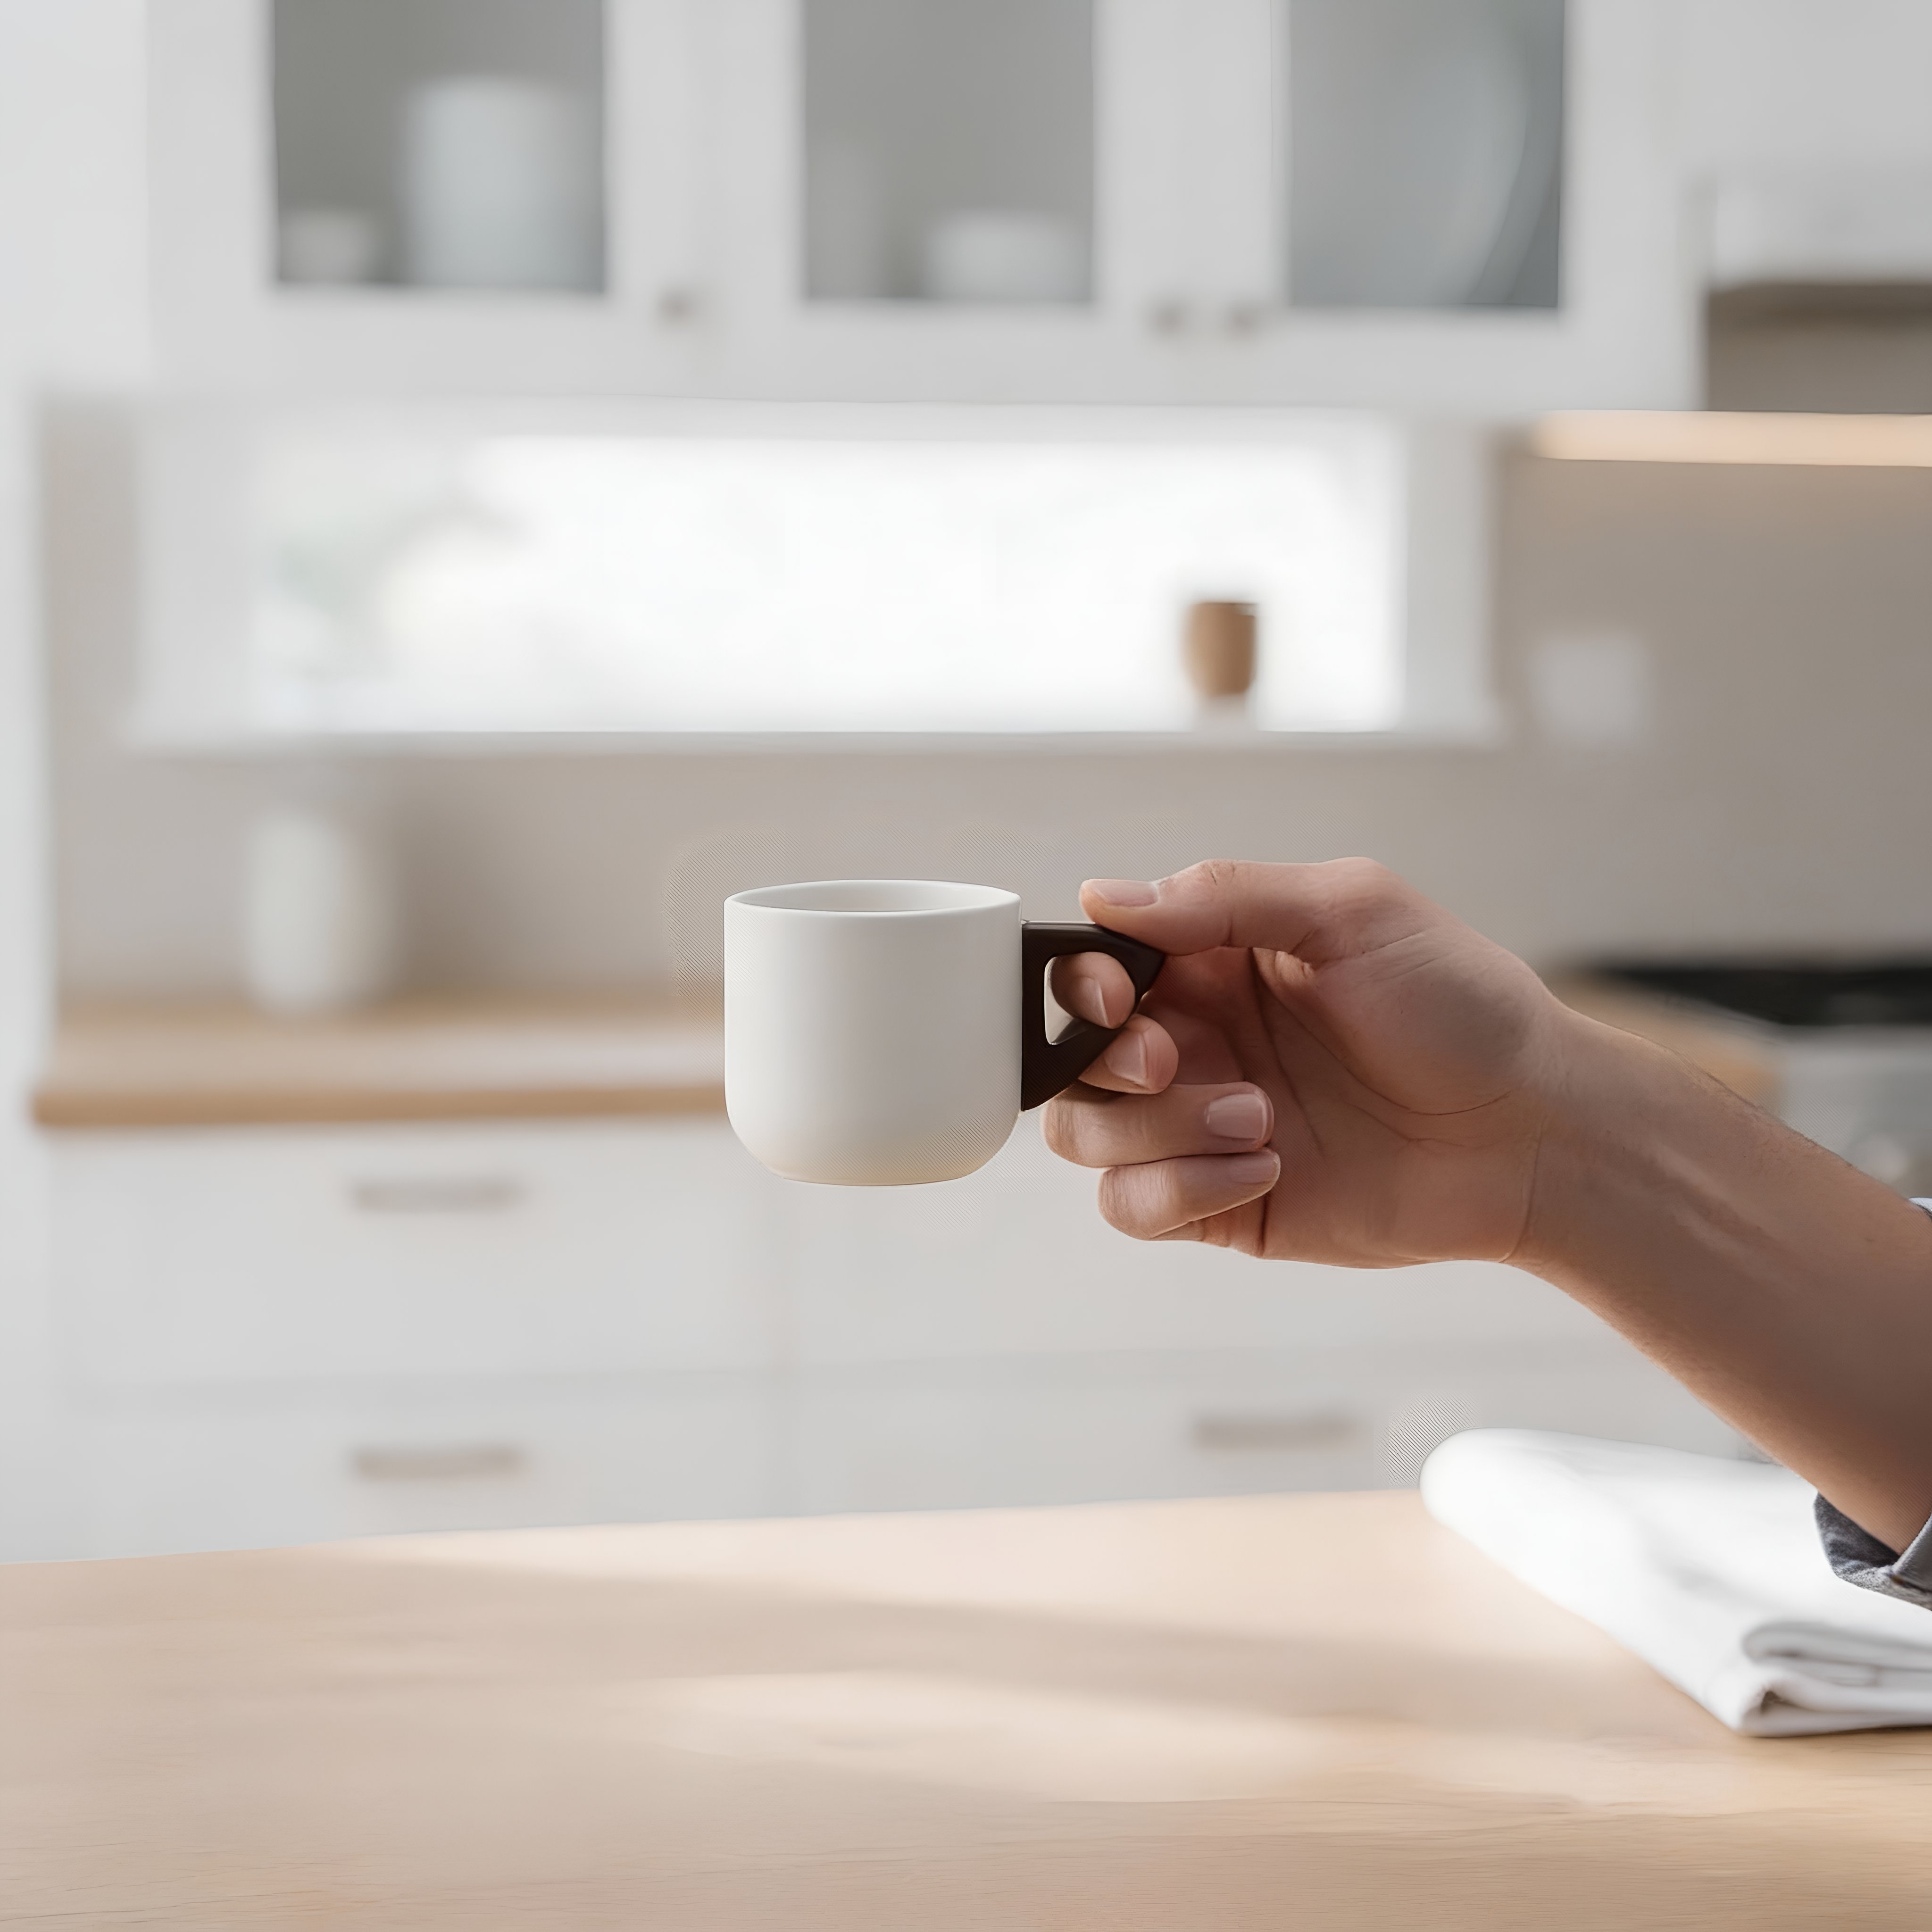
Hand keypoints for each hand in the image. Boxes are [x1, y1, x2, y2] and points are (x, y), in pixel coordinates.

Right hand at [1044, 859, 1577, 1263]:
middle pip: (1071, 1060)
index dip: (1080, 985)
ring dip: (1156, 1129)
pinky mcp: (1222, 1201)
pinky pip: (1134, 1207)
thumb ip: (1224, 894)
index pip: (1092, 967)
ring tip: (1260, 1120)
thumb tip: (1102, 897)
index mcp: (1213, 961)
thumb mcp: (1353, 912)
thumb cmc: (1462, 1008)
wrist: (1532, 1132)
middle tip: (1174, 1063)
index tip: (1117, 996)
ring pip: (1088, 1136)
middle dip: (1109, 1064)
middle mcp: (1197, 1041)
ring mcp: (1202, 1126)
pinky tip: (1266, 1169)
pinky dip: (1179, 1190)